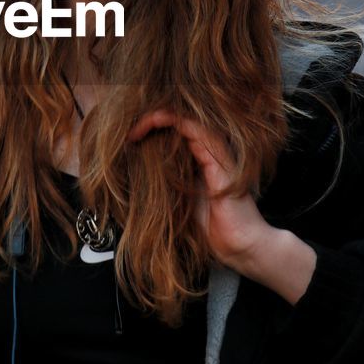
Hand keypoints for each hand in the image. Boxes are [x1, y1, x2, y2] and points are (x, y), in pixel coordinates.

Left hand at [127, 110, 272, 268]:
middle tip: (125, 131)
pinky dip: (172, 121)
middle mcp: (206, 152)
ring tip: (134, 127)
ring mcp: (215, 153)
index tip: (127, 140)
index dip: (148, 130)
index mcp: (196, 160)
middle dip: (148, 122)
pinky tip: (155, 121)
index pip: (171, 134)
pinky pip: (194, 129)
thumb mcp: (176, 201)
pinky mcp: (219, 158)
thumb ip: (161, 185)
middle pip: (176, 124)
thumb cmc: (210, 228)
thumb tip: (131, 175)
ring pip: (183, 121)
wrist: (238, 245)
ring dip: (156, 118)